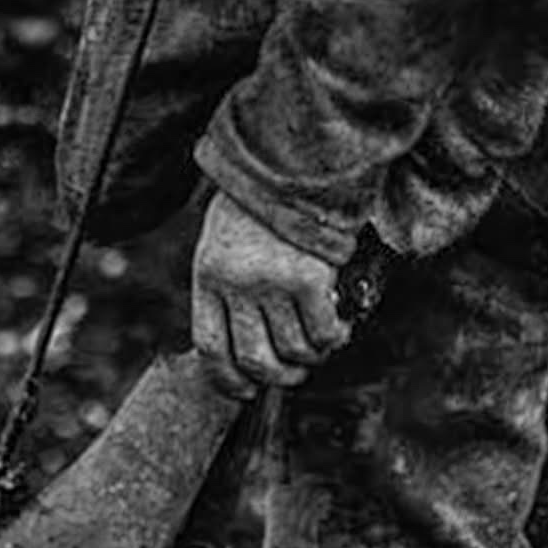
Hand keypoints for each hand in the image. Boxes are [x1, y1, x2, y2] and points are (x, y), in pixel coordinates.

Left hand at [192, 192, 350, 399]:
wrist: (291, 156)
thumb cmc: (259, 202)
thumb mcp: (226, 240)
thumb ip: (229, 287)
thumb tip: (251, 346)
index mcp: (208, 275)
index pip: (210, 349)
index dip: (228, 382)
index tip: (246, 391)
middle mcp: (236, 284)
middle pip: (255, 361)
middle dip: (279, 377)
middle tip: (294, 370)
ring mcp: (272, 282)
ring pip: (294, 352)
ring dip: (312, 356)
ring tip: (321, 341)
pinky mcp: (309, 277)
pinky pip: (323, 332)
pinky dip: (334, 338)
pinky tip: (338, 325)